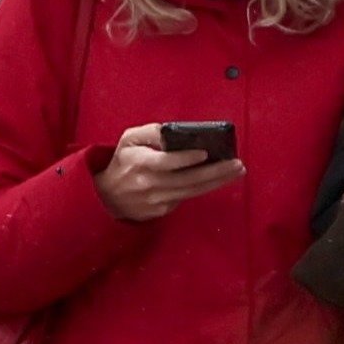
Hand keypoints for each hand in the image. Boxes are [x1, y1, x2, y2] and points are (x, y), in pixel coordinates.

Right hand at [95, 124, 245, 221]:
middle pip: (188, 180)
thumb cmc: (122, 161)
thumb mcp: (129, 139)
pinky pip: (185, 198)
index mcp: (140, 163)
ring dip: (217, 182)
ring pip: (192, 191)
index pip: (166, 162)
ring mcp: (156, 201)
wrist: (106, 196)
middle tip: (237, 164)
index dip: (186, 158)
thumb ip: (151, 132)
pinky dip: (201, 188)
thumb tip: (174, 132)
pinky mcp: (161, 211)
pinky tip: (216, 180)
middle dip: (216, 172)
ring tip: (235, 172)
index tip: (205, 153)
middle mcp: (149, 184)